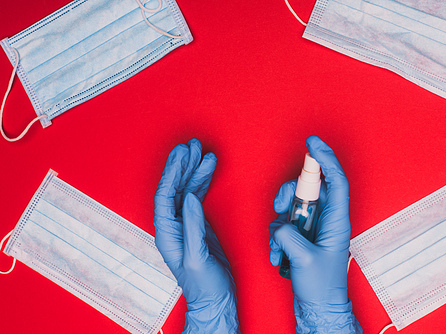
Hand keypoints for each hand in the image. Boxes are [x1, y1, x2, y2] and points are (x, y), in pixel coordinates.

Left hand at [154, 139, 238, 333]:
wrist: (216, 299)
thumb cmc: (203, 285)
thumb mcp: (197, 257)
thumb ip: (193, 227)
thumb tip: (191, 198)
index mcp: (166, 233)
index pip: (165, 195)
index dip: (172, 173)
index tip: (181, 155)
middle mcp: (173, 225)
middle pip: (174, 188)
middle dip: (182, 165)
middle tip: (191, 146)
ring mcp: (186, 223)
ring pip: (187, 189)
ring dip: (193, 170)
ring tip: (201, 152)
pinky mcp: (199, 224)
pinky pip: (198, 196)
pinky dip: (203, 181)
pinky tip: (207, 170)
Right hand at [269, 135, 361, 332]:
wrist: (318, 307)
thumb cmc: (321, 286)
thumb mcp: (304, 258)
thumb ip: (289, 234)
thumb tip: (280, 224)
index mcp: (337, 220)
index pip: (335, 180)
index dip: (326, 158)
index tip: (313, 143)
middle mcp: (326, 220)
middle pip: (309, 189)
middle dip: (289, 194)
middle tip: (280, 206)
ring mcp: (313, 227)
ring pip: (293, 206)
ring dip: (279, 223)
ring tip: (278, 246)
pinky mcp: (302, 236)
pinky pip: (285, 224)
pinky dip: (277, 237)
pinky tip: (278, 255)